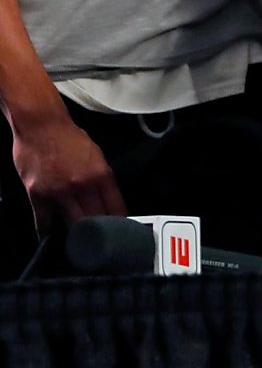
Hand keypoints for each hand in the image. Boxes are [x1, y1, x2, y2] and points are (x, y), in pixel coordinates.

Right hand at [9, 88, 124, 232]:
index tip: (119, 235)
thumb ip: (104, 181)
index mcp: (103, 177)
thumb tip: (110, 203)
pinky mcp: (37, 194)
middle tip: (100, 243)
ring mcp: (59, 192)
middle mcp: (83, 186)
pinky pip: (44, 221)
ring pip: (73, 224)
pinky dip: (48, 231)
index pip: (117, 211)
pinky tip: (52, 237)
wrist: (40, 124)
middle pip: (97, 221)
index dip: (119, 226)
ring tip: (80, 241)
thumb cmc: (70, 139)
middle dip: (100, 234)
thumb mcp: (98, 158)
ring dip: (77, 235)